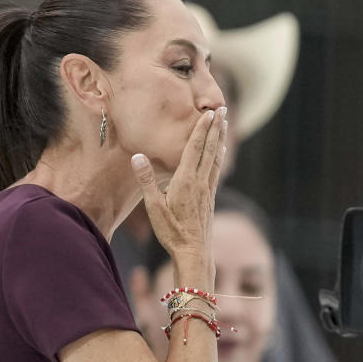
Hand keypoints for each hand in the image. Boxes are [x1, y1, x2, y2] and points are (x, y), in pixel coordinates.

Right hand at [131, 106, 227, 285]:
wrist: (194, 253)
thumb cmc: (172, 232)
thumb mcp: (154, 207)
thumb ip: (147, 180)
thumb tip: (138, 156)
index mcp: (186, 181)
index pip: (195, 148)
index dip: (202, 129)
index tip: (209, 112)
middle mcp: (200, 182)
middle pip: (209, 149)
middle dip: (215, 128)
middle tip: (223, 108)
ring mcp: (208, 189)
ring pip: (215, 157)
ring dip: (219, 138)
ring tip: (224, 123)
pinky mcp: (210, 197)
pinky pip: (216, 170)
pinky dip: (218, 155)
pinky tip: (220, 151)